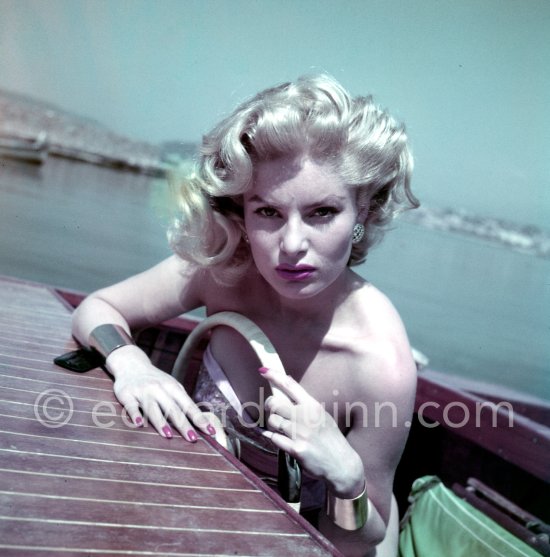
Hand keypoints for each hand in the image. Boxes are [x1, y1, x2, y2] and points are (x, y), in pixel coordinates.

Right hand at [107, 345, 215, 441]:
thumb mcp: (172, 387)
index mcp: (173, 388)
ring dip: (160, 421)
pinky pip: (131, 406)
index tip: (210, 431)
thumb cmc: (157, 381)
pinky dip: (135, 414)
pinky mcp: (127, 394)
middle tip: (192, 439)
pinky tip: (139, 424)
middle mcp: (159, 389)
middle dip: (183, 424)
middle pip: (172, 408)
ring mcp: (143, 391)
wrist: (132, 364)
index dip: (199, 418)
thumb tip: (200, 422)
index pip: (188, 405)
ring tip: (168, 435)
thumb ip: (182, 402)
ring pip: (153, 408)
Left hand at [260, 367, 364, 497]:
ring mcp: (301, 433)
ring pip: (273, 421)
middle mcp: (306, 417)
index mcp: (313, 405)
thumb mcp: (322, 415)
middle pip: (275, 403)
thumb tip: (288, 385)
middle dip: (270, 407)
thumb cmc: (330, 438)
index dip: (275, 376)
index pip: (290, 386)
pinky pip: (275, 438)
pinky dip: (273, 437)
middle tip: (274, 412)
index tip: (263, 370)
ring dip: (273, 424)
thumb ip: (306, 402)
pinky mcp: (296, 449)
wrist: (341, 464)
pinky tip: (279, 438)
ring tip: (281, 428)